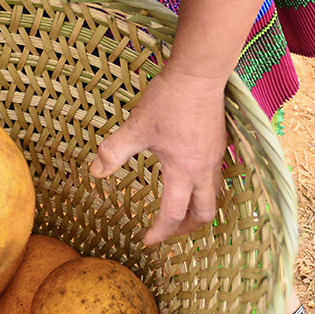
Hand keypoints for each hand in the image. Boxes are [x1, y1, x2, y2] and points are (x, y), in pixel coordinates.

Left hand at [89, 65, 229, 244]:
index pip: (173, 214)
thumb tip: (95, 173)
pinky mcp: (219, 144)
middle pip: (204, 213)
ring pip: (213, 196)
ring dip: (197, 210)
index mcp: (183, 171)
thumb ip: (114, 152)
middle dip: (186, 228)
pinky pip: (216, 178)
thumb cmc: (168, 100)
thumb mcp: (136, 127)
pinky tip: (188, 179)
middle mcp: (204, 170)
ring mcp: (215, 157)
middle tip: (168, 231)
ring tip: (179, 210)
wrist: (199, 74)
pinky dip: (202, 190)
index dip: (159, 232)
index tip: (146, 240)